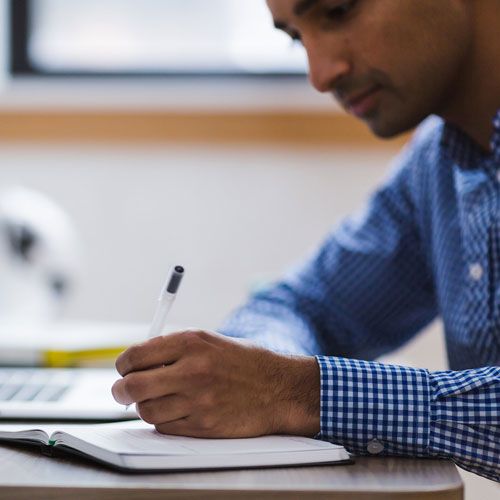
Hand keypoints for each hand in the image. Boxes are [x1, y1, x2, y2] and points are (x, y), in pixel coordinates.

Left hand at [112, 330, 319, 437]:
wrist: (278, 388)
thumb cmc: (244, 362)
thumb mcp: (209, 341)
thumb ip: (173, 349)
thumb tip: (137, 362)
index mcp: (191, 342)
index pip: (135, 356)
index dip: (123, 365)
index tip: (125, 369)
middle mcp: (192, 370)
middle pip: (132, 386)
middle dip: (121, 390)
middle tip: (123, 391)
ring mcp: (197, 400)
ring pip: (146, 410)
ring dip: (145, 406)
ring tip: (157, 399)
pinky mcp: (203, 426)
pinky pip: (165, 427)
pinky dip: (163, 421)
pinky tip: (176, 410)